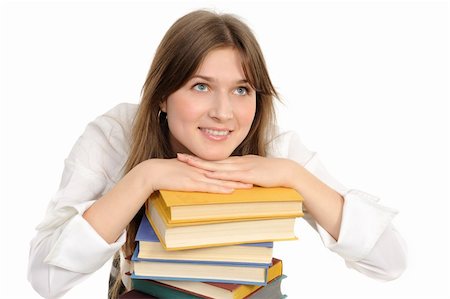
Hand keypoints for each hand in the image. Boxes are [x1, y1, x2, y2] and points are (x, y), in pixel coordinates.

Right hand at [140, 158, 252, 193]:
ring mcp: (197, 176)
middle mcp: (202, 170)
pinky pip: (208, 187)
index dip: (235, 170)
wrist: (153, 172)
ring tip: (249, 185)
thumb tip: (200, 176)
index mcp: (201, 166)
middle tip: (255, 178)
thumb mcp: (183, 171)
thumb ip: (193, 173)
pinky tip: (230, 191)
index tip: (247, 172)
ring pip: (220, 180)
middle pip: (226, 173)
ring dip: (235, 183)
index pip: (222, 168)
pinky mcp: (191, 184)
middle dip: (241, 176)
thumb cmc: (166, 172)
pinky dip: (220, 189)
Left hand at [176, 153, 299, 187]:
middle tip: (179, 157)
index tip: (187, 157)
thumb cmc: (272, 174)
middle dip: (195, 159)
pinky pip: (230, 175)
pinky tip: (208, 174)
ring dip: (202, 165)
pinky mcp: (248, 175)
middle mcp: (237, 163)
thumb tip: (234, 181)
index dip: (201, 159)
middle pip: (212, 161)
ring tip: (187, 163)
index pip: (216, 160)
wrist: (287, 172)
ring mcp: (242, 168)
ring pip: (218, 166)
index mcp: (238, 162)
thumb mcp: (254, 172)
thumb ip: (243, 175)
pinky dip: (218, 174)